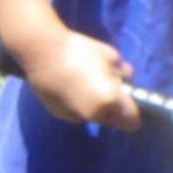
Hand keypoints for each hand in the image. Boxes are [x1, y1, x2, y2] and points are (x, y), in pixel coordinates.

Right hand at [17, 30, 140, 131]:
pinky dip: (73, 104)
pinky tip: (65, 88)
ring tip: (79, 85)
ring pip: (90, 116)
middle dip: (109, 107)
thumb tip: (124, 78)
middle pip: (110, 120)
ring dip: (90, 106)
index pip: (131, 122)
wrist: (40, 51)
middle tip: (100, 87)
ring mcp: (74, 116)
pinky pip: (73, 113)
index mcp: (110, 100)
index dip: (130, 112)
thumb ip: (121, 71)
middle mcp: (93, 114)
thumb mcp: (108, 54)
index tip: (124, 99)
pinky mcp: (58, 114)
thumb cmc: (78, 49)